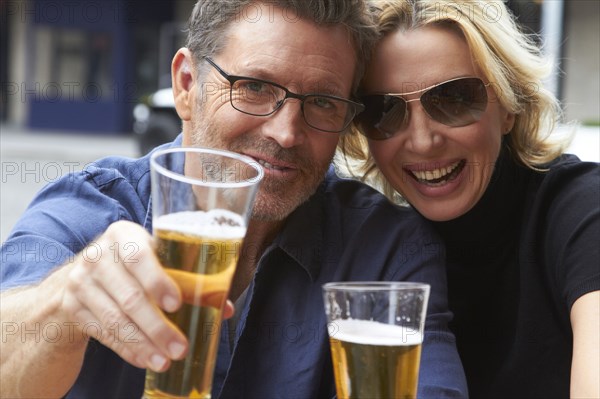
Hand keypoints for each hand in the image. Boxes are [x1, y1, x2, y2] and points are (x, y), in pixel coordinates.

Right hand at [61, 221, 233, 372]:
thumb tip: (224, 307)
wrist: (84, 274)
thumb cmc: (134, 266)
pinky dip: (127, 349)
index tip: (176, 304)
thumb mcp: (155, 260)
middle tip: (180, 348)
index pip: (139, 257)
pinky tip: (145, 360)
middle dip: (157, 326)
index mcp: (123, 234)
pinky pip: (103, 333)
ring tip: (166, 360)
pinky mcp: (72, 306)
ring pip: (115, 319)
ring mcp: (81, 281)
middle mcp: (98, 255)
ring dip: (143, 344)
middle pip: (130, 296)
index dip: (158, 281)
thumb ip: (188, 280)